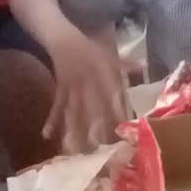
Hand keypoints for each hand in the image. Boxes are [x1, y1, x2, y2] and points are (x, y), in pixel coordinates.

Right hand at [44, 29, 137, 151]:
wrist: (63, 40)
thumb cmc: (89, 48)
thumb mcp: (109, 54)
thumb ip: (126, 64)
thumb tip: (144, 65)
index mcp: (102, 74)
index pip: (112, 95)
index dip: (117, 110)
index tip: (123, 127)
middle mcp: (87, 84)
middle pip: (93, 109)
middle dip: (97, 128)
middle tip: (101, 148)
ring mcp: (72, 89)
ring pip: (74, 112)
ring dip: (74, 130)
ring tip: (75, 150)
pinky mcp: (60, 91)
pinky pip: (56, 108)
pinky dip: (51, 120)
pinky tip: (47, 135)